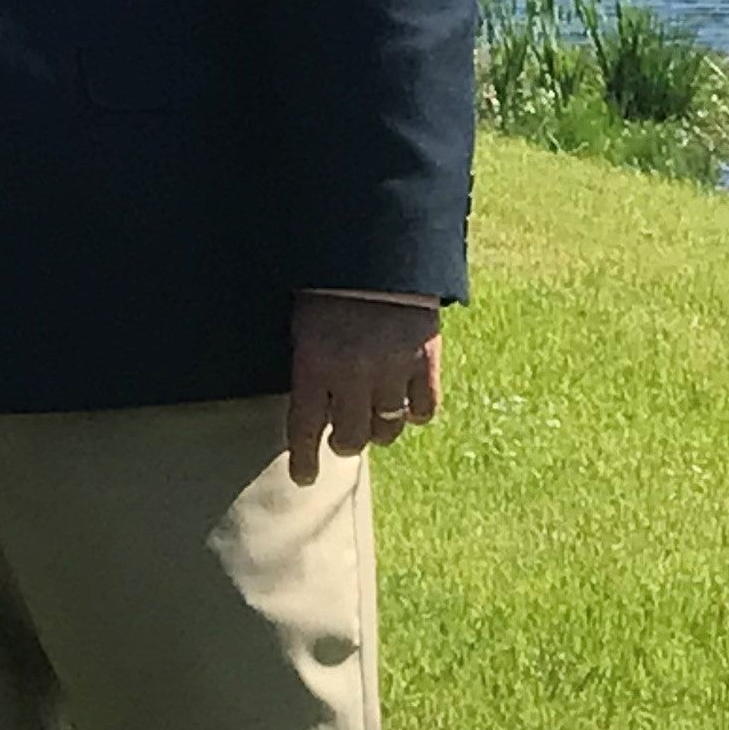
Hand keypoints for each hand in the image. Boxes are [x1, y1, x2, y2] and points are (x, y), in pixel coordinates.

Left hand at [287, 291, 441, 485]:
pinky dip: (416, 414)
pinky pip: (425, 408)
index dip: (304, 459)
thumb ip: (308, 367)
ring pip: (389, 427)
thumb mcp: (302, 326)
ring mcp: (393, 370)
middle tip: (342, 439)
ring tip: (374, 421)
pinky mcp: (427, 361)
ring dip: (379, 430)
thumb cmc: (329, 287)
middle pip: (351, 437)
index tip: (304, 478)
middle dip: (344, 444)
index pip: (304, 429)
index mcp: (314, 366)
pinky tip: (408, 408)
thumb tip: (315, 409)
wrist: (378, 251)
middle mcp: (353, 376)